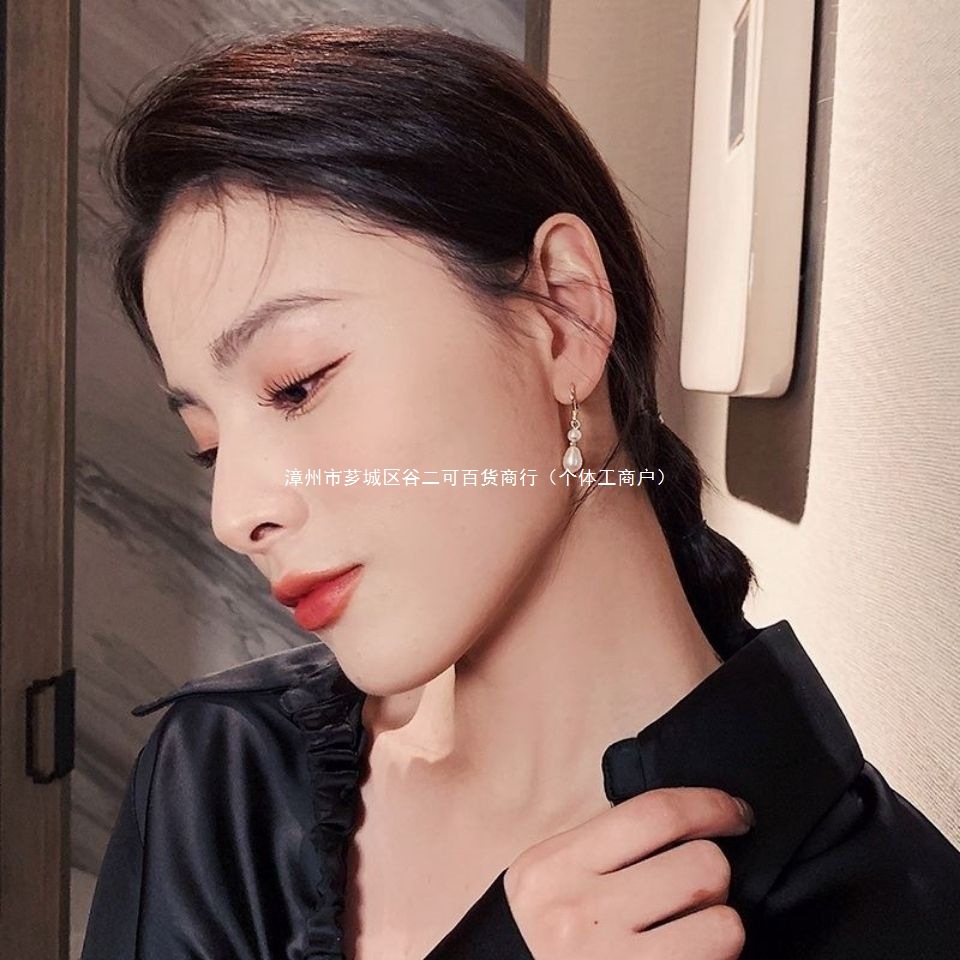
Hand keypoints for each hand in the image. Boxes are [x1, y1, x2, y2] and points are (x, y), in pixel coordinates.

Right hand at [502, 786, 753, 958]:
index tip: (737, 813)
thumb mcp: (555, 876)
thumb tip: (688, 820)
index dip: (710, 805)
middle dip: (713, 873)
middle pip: (701, 865)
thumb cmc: (547, 932)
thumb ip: (608, 846)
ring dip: (719, 924)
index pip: (656, 814)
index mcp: (558, 865)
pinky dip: (714, 958)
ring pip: (723, 925)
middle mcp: (580, 912)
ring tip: (691, 929)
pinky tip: (688, 954)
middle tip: (696, 890)